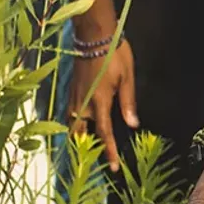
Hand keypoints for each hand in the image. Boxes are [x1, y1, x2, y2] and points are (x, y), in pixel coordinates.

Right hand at [69, 38, 137, 172]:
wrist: (94, 35)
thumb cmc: (115, 54)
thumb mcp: (127, 78)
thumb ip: (128, 103)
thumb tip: (133, 125)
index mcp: (99, 101)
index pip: (104, 133)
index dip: (108, 151)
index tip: (113, 168)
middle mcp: (83, 102)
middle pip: (81, 134)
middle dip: (86, 150)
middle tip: (94, 163)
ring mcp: (75, 96)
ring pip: (73, 124)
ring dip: (79, 138)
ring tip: (87, 149)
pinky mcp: (71, 90)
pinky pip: (70, 113)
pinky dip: (74, 124)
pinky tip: (81, 127)